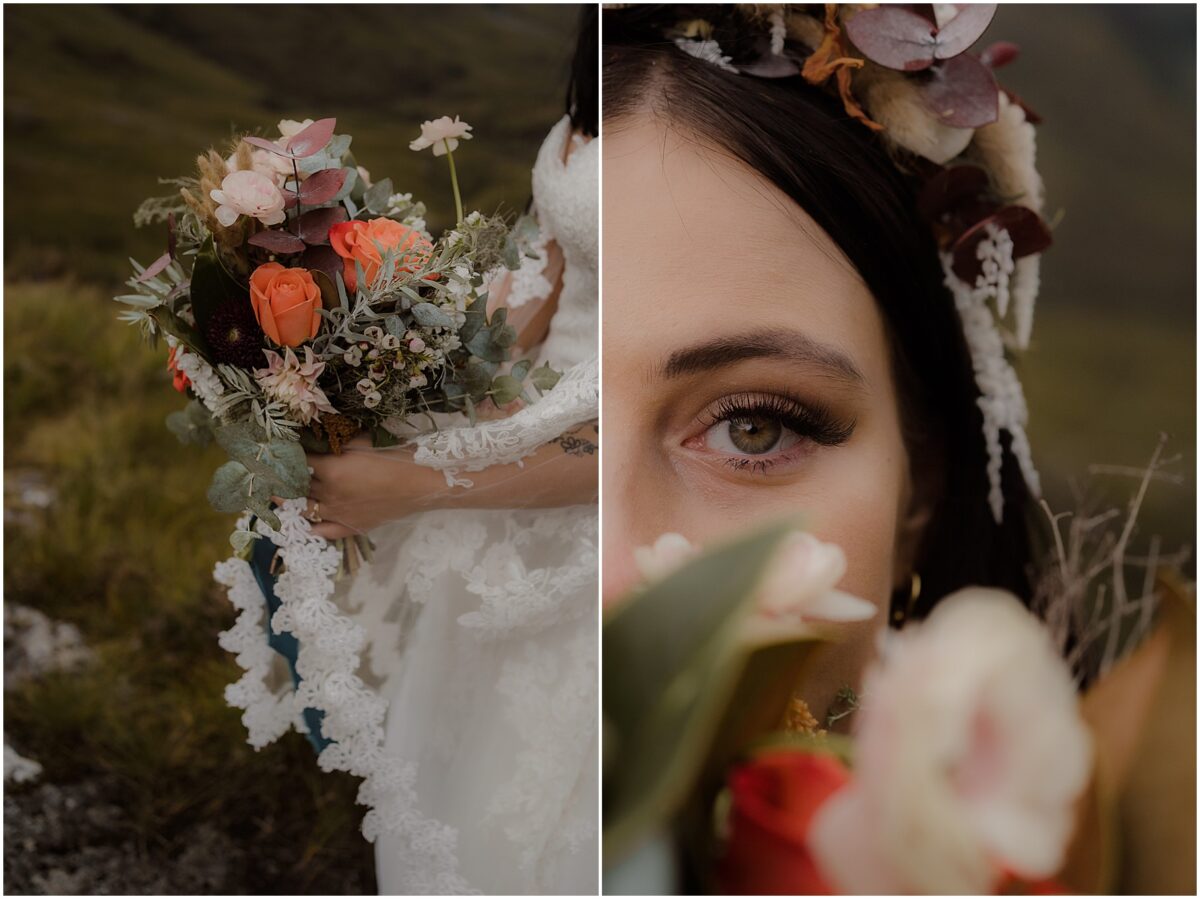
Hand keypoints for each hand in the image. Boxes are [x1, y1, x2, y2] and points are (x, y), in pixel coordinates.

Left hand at [288, 436, 447, 539]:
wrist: (422, 483)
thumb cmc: (396, 456)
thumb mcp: (364, 441)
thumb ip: (338, 440)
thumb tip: (318, 435)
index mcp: (331, 470)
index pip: (299, 461)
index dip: (287, 455)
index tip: (278, 450)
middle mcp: (329, 494)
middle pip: (297, 486)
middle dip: (283, 478)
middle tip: (270, 472)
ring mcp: (339, 513)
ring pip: (305, 509)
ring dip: (289, 502)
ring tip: (277, 496)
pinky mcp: (352, 526)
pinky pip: (325, 531)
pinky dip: (312, 528)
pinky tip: (306, 523)